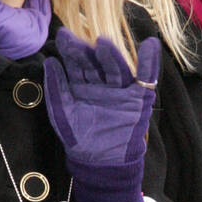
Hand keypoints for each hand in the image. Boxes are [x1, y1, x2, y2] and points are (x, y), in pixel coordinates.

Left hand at [43, 28, 159, 201]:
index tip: (63, 38)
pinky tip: (150, 46)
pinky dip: (150, 63)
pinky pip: (147, 79)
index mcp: (83, 84)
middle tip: (78, 41)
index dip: (70, 51)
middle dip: (86, 51)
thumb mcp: (62, 113)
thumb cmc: (79, 139)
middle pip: (95, 63)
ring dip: (111, 55)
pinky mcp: (139, 99)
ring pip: (117, 68)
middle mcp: (102, 83)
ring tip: (102, 44)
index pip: (78, 63)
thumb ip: (56, 89)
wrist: (100, 164)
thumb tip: (50, 62)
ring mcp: (121, 90)